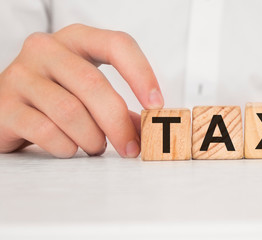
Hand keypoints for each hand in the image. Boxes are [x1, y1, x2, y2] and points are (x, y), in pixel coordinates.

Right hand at [0, 24, 163, 157]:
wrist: (5, 106)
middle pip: (94, 84)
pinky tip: (70, 148)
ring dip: (92, 139)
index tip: (156, 105)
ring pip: (70, 111)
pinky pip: (46, 132)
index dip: (142, 75)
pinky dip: (67, 147)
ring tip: (95, 147)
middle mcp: (47, 49)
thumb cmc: (55, 96)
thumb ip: (116, 107)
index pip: (117, 44)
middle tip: (131, 148)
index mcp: (76, 40)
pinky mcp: (5, 105)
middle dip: (118, 123)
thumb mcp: (87, 92)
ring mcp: (21, 74)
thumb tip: (146, 129)